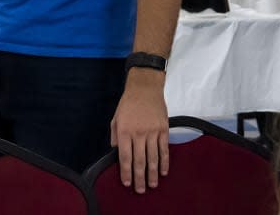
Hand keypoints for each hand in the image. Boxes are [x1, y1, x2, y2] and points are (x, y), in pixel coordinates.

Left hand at [110, 70, 168, 193]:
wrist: (145, 88)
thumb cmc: (128, 104)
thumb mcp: (115, 118)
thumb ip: (115, 136)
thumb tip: (116, 153)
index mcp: (124, 131)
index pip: (125, 156)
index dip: (125, 171)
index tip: (127, 183)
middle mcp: (139, 133)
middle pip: (140, 160)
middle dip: (140, 177)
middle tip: (141, 190)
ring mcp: (153, 132)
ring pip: (153, 158)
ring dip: (153, 173)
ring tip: (152, 185)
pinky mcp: (164, 130)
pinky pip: (164, 149)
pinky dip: (164, 162)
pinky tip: (163, 172)